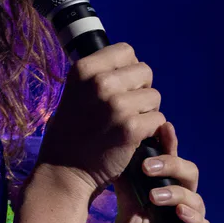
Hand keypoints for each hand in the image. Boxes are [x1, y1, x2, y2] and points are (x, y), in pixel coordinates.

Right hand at [36, 43, 166, 197]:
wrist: (64, 172)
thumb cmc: (72, 133)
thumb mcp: (76, 93)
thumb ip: (99, 77)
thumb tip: (133, 64)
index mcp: (83, 69)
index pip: (126, 50)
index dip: (129, 70)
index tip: (120, 88)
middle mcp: (99, 82)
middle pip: (145, 71)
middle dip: (141, 90)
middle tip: (125, 110)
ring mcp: (116, 105)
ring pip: (155, 96)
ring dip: (147, 111)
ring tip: (126, 125)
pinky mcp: (131, 127)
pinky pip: (159, 119)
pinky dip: (150, 131)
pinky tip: (132, 139)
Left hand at [106, 121, 213, 222]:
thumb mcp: (123, 221)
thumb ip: (126, 195)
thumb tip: (114, 158)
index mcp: (164, 197)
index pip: (169, 166)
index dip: (167, 146)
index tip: (159, 127)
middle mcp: (182, 208)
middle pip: (188, 175)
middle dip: (171, 164)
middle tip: (148, 165)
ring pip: (196, 200)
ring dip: (177, 193)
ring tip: (155, 195)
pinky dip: (194, 220)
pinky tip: (180, 213)